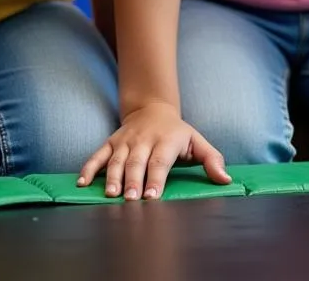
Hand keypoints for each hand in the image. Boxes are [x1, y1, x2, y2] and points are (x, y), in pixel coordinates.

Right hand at [77, 102, 230, 199]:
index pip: (160, 161)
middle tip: (130, 200)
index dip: (156, 178)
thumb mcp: (197, 142)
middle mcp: (144, 140)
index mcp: (167, 141)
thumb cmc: (177, 133)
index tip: (152, 196)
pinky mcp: (110, 143)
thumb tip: (226, 180)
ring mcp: (125, 142)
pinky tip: (81, 183)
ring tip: (110, 195)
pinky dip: (88, 168)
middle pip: (137, 162)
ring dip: (112, 178)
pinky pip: (97, 156)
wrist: (153, 109)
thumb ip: (212, 160)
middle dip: (133, 181)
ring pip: (116, 160)